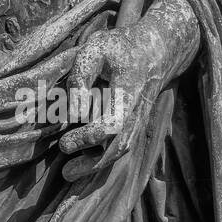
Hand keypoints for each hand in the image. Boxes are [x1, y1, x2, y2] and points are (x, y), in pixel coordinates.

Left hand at [57, 22, 165, 181]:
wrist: (156, 51)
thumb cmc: (120, 47)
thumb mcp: (95, 49)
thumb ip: (80, 78)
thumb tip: (73, 112)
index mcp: (128, 92)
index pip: (112, 125)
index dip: (89, 138)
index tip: (64, 144)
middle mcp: (137, 112)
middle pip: (119, 147)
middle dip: (93, 164)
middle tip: (66, 172)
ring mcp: (138, 120)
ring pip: (122, 150)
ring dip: (97, 165)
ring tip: (69, 174)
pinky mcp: (134, 123)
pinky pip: (122, 145)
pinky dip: (104, 158)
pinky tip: (83, 162)